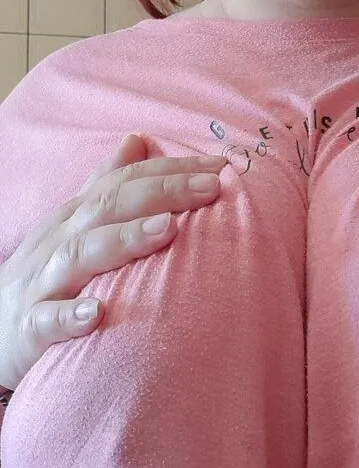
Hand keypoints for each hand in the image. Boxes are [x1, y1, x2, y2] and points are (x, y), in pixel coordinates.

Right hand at [0, 135, 226, 394]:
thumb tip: (137, 139)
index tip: (221, 166)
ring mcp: (43, 283)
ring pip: (81, 254)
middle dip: (161, 193)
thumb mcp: (72, 223)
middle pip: (110, 207)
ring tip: (167, 230)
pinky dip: (69, 316)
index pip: (125, 182)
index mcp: (77, 217)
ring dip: (124, 240)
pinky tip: (96, 313)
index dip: (170, 170)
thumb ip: (104, 184)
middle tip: (210, 188)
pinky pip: (46, 320)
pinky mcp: (28, 328)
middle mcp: (61, 242)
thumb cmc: (43, 274)